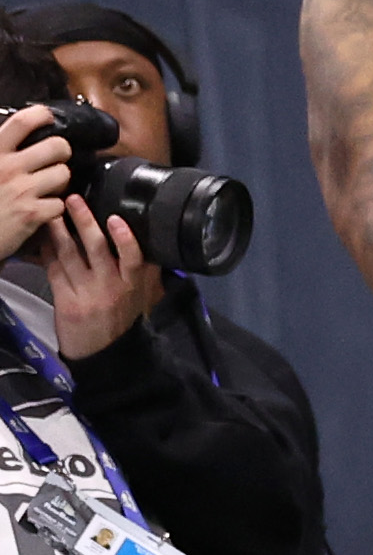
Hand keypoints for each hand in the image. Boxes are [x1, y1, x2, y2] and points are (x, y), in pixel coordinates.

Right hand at [0, 108, 68, 264]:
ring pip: (63, 174)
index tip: (48, 117)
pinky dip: (55, 208)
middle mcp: (8, 167)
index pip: (22, 122)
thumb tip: (13, 138)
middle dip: (62, 153)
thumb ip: (1, 153)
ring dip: (60, 182)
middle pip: (57, 147)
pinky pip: (60, 204)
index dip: (41, 115)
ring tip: (48, 187)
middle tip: (54, 160)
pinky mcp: (31, 214)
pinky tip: (43, 209)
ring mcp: (21, 190)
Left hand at [39, 201, 150, 360]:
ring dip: (59, 231)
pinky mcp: (66, 302)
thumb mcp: (140, 298)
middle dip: (85, 222)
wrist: (104, 355)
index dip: (125, 239)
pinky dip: (48, 253)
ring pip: (70, 256)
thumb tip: (146, 242)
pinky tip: (44, 239)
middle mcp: (111, 288)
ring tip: (53, 212)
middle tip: (74, 200)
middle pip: (97, 250)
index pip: (134, 259)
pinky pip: (55, 271)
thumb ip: (141, 272)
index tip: (117, 218)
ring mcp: (87, 294)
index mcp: (133, 286)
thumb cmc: (123, 320)